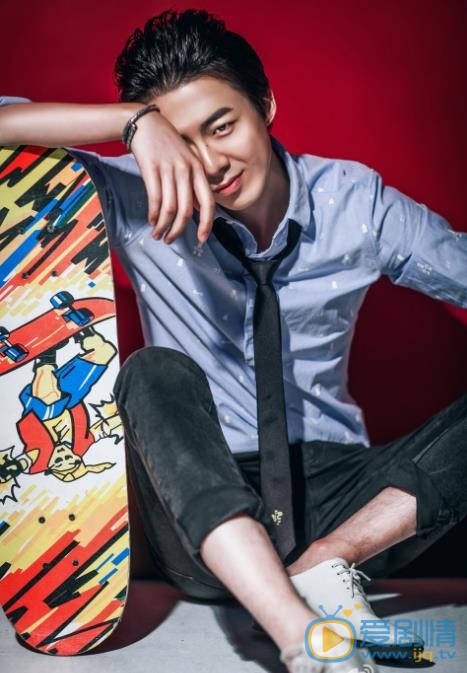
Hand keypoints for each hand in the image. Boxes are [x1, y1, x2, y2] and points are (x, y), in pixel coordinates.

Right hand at [130, 110, 215, 244]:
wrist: (146, 124)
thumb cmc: (167, 145)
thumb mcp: (186, 162)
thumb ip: (192, 185)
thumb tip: (196, 210)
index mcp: (198, 170)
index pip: (208, 202)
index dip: (207, 224)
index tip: (202, 239)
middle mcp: (186, 171)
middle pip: (186, 211)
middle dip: (179, 230)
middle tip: (170, 240)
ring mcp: (169, 169)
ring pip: (170, 208)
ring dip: (163, 226)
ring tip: (158, 234)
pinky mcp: (151, 169)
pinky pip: (154, 199)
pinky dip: (153, 214)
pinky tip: (151, 221)